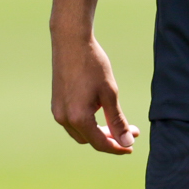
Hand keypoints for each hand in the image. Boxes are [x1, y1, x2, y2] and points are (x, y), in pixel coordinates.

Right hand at [51, 34, 137, 153]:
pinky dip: (87, 123)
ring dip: (98, 132)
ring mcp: (57, 111)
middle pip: (89, 139)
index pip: (100, 143)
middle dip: (110, 138)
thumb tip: (127, 142)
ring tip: (116, 124)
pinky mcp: (56, 103)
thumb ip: (117, 120)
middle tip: (129, 132)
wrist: (71, 41)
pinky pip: (72, 122)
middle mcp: (64, 118)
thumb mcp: (110, 93)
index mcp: (78, 117)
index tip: (131, 146)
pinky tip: (100, 114)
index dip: (117, 147)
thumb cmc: (93, 65)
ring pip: (80, 132)